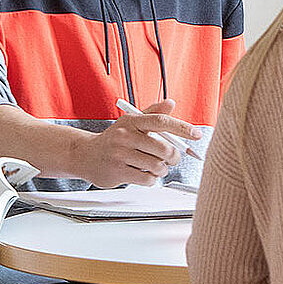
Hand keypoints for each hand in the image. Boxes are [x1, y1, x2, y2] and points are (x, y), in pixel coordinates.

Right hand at [74, 98, 201, 187]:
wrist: (85, 155)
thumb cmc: (113, 140)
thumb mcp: (130, 123)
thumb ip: (152, 114)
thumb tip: (170, 104)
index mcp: (131, 121)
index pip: (161, 121)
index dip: (182, 127)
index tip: (196, 134)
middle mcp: (125, 136)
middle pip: (163, 148)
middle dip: (173, 156)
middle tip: (172, 159)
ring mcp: (120, 154)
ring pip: (157, 166)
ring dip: (162, 170)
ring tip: (156, 167)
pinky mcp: (118, 171)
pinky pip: (147, 179)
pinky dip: (151, 179)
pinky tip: (144, 174)